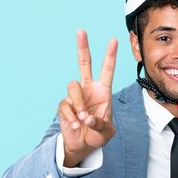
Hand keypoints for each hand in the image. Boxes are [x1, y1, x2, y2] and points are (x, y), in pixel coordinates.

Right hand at [57, 30, 117, 166]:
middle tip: (81, 31)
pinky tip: (75, 126)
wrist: (82, 146)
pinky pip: (65, 106)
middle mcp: (88, 89)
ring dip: (79, 104)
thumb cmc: (97, 135)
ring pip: (73, 88)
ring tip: (83, 120)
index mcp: (102, 91)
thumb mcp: (106, 133)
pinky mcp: (64, 106)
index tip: (113, 40)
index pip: (107, 70)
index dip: (110, 56)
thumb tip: (87, 118)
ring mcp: (75, 96)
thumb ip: (100, 125)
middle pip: (84, 63)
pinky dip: (71, 117)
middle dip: (83, 47)